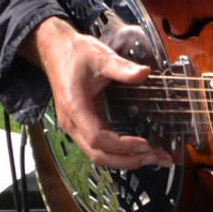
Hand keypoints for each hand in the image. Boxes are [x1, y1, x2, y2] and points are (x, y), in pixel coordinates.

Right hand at [21, 17, 172, 168]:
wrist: (56, 51)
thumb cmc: (76, 55)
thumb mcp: (101, 57)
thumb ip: (123, 67)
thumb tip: (144, 73)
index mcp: (75, 108)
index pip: (98, 138)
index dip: (122, 145)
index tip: (145, 144)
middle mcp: (73, 123)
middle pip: (99, 154)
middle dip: (129, 160)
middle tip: (156, 157)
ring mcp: (76, 127)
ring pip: (99, 155)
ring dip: (126, 160)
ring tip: (153, 157)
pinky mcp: (83, 126)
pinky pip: (100, 148)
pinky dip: (119, 153)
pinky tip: (138, 152)